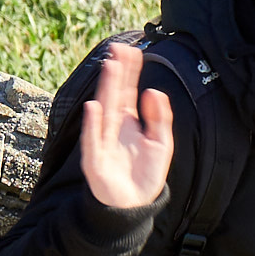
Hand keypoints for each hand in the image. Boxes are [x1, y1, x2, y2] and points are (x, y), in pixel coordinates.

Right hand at [79, 40, 174, 210]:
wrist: (134, 207)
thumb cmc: (146, 175)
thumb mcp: (161, 144)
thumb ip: (160, 118)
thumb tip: (154, 91)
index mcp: (129, 123)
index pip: (128, 92)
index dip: (130, 73)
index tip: (132, 52)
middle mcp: (114, 128)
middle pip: (115, 95)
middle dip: (117, 73)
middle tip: (119, 49)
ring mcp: (103, 142)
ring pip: (105, 111)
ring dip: (106, 89)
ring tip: (110, 68)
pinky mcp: (96, 160)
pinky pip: (93, 140)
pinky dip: (93, 125)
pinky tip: (94, 107)